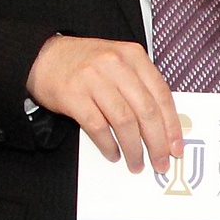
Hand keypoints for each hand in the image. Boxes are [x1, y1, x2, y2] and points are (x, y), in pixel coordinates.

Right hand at [27, 35, 181, 170]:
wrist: (43, 56)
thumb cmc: (85, 64)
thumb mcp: (119, 63)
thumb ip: (140, 86)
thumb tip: (164, 126)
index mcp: (133, 56)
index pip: (162, 95)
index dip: (172, 125)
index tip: (176, 147)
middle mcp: (115, 65)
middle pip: (146, 111)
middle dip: (157, 142)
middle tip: (161, 162)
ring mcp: (93, 79)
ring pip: (124, 121)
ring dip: (134, 148)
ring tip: (136, 163)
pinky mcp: (73, 95)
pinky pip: (97, 127)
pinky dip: (108, 145)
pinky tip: (114, 154)